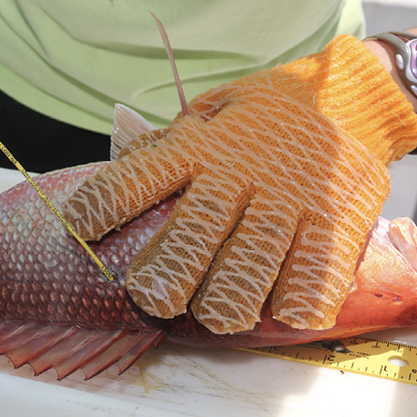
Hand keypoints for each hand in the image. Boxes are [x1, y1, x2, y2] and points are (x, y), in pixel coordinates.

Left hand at [65, 35, 416, 333]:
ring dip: (236, 288)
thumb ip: (164, 145)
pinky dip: (307, 290)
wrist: (339, 98)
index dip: (110, 198)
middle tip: (153, 297)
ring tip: (216, 318)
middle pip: (203, 221)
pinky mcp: (336, 213)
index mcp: (199, 145)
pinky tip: (289, 315)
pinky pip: (321, 259)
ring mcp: (291, 192)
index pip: (145, 173)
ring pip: (259, 248)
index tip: (77, 225)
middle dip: (176, 262)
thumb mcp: (203, 118)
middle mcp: (241, 169)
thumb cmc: (251, 120)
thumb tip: (117, 151)